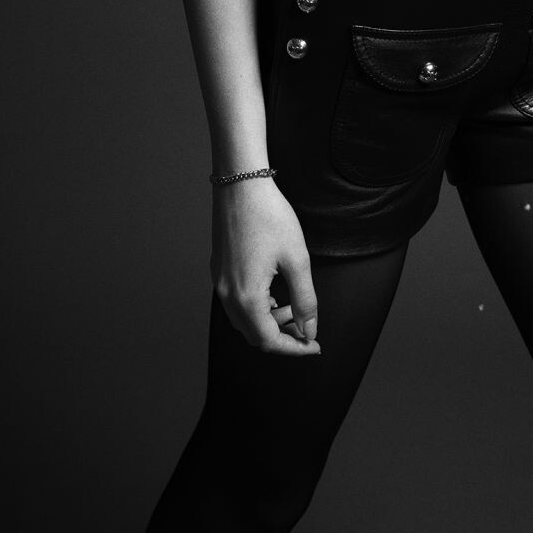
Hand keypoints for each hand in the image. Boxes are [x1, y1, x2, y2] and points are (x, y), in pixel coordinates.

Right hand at [210, 177, 320, 354]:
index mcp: (246, 297)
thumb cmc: (269, 217)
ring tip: (292, 307)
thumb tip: (309, 330)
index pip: (270, 341)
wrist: (241, 184)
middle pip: (254, 335)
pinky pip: (236, 303)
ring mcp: (220, 283)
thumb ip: (305, 300)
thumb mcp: (297, 259)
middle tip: (306, 327)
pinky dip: (256, 308)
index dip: (295, 348)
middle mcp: (227, 295)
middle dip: (283, 336)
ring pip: (243, 321)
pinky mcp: (218, 270)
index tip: (314, 346)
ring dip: (269, 322)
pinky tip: (273, 293)